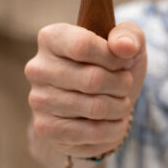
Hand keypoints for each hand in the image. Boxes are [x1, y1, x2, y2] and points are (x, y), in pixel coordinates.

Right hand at [24, 21, 145, 165]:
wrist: (96, 106)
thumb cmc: (111, 67)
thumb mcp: (126, 43)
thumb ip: (129, 35)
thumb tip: (125, 46)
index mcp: (52, 38)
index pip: (83, 45)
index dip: (113, 57)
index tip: (125, 62)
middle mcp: (38, 68)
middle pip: (93, 79)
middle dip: (122, 84)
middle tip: (125, 85)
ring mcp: (38, 100)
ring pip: (95, 108)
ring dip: (120, 107)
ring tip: (121, 103)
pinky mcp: (46, 129)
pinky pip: (91, 132)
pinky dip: (114, 129)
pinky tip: (113, 122)